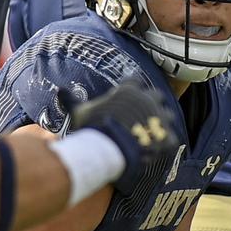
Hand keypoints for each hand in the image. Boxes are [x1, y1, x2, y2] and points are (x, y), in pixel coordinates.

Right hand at [61, 79, 178, 193]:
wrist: (108, 149)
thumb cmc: (93, 128)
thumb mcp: (79, 112)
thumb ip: (71, 100)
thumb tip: (59, 91)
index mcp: (129, 90)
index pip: (134, 81)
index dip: (132, 88)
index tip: (128, 96)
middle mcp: (148, 99)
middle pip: (157, 95)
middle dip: (152, 103)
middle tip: (143, 115)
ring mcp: (159, 117)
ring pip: (168, 115)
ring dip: (162, 122)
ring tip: (152, 132)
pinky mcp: (166, 136)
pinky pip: (172, 139)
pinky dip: (166, 144)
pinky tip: (158, 149)